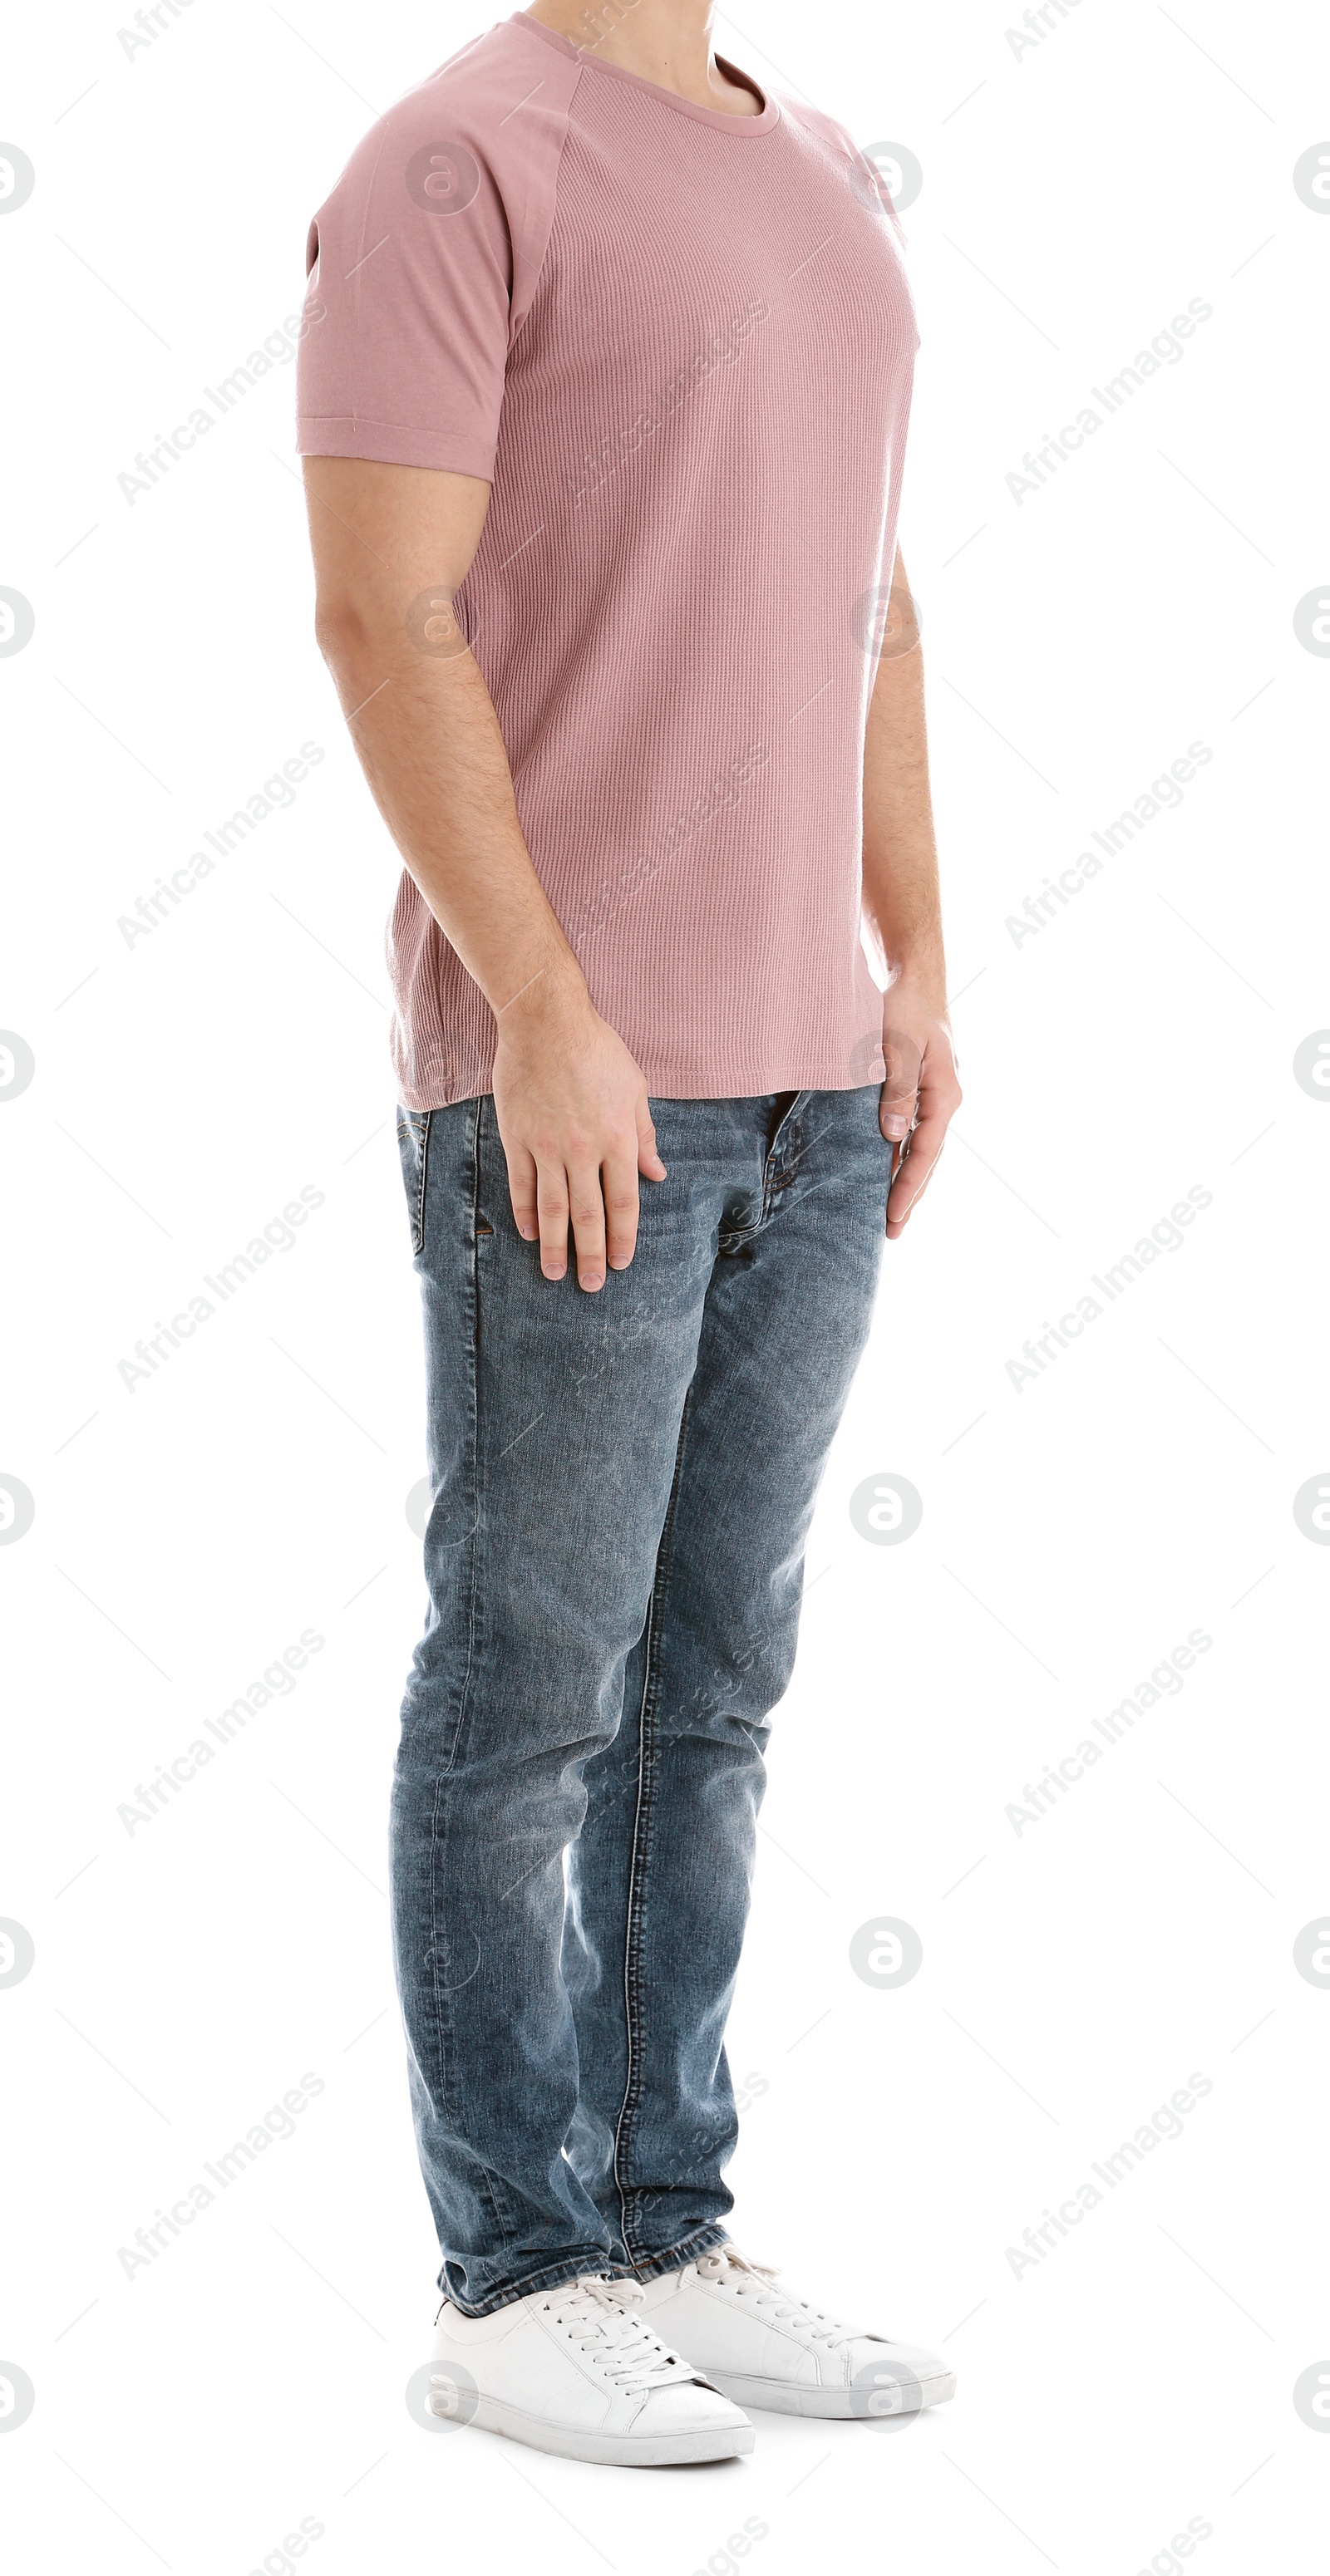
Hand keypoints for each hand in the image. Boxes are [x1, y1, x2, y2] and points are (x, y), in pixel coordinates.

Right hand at [491, 966, 665, 1289]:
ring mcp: (546, 1146)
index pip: (624, 1202)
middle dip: (591, 1255)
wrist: (545, 1021)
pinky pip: (522, 1185)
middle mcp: (583, 1149)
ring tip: (553, 1274)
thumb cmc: (597, 1050)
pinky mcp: (517, 1137)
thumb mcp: (634, 1089)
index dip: (624, 1237)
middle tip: (592, 1286)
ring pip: (552, 1209)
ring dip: (554, 1247)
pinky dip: (525, 1213)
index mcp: (618, 1138)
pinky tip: (529, 1234)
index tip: (623, 1263)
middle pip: (588, 1215)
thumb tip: (657, 1174)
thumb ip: (645, 1136)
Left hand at [879, 985, 960, 1240]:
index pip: (926, 1151)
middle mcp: (944, 1100)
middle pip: (929, 1159)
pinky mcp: (921, 1091)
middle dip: (911, 1196)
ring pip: (923, 1150)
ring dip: (907, 1181)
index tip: (893, 1214)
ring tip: (891, 1215)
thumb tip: (893, 1136)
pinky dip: (902, 1157)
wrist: (914, 980)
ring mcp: (935, 1097)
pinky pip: (914, 1134)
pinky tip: (887, 1174)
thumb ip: (896, 1090)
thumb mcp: (898, 1045)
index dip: (908, 1186)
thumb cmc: (905, 1007)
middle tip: (892, 1232)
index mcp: (945, 1093)